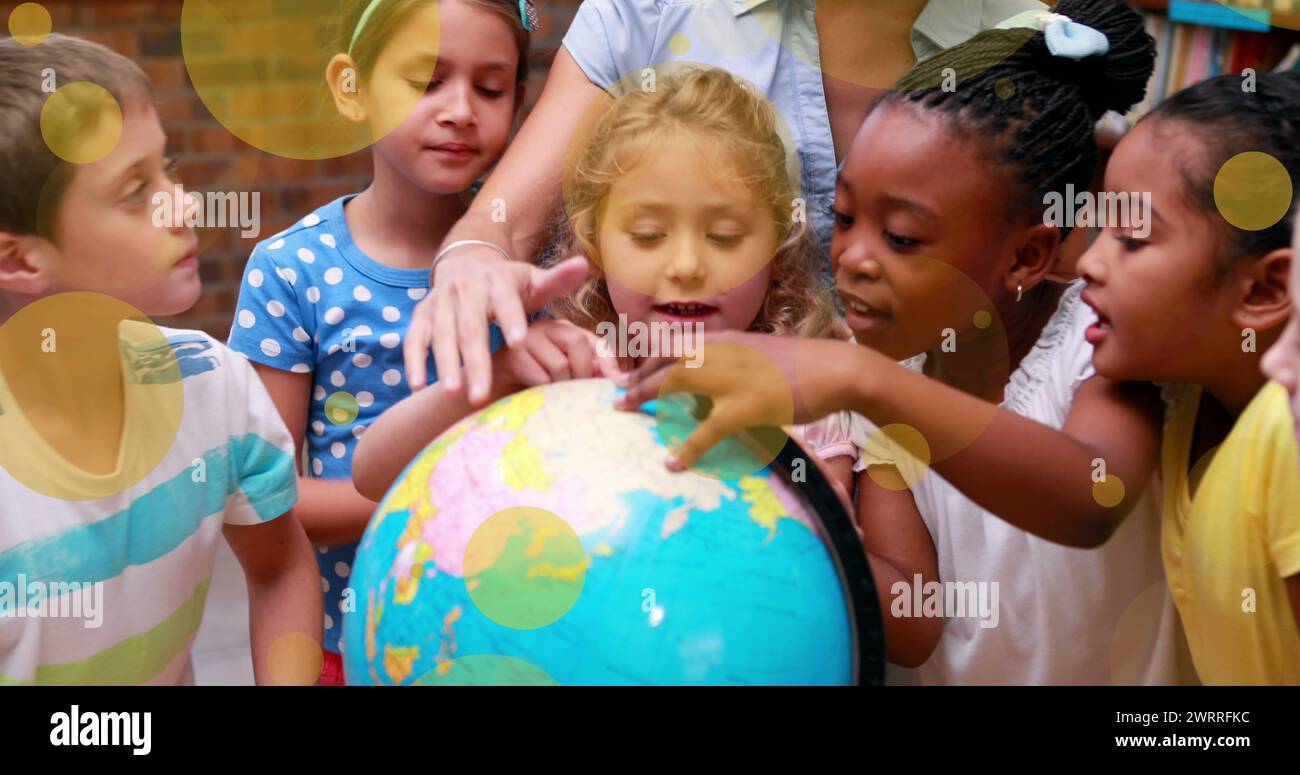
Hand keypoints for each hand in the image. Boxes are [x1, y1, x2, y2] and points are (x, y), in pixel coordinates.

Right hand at [403, 248, 590, 403]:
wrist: (466, 261)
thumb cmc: (508, 284)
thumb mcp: (533, 280)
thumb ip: (557, 281)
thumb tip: (583, 265)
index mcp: (497, 281)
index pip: (505, 301)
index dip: (511, 319)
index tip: (521, 342)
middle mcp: (466, 289)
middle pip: (471, 327)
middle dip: (476, 361)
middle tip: (481, 393)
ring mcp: (441, 301)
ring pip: (442, 334)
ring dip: (445, 364)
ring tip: (453, 393)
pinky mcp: (422, 313)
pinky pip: (416, 337)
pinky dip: (415, 360)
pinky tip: (418, 385)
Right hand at [493, 319, 621, 390]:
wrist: (488, 393)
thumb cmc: (532, 386)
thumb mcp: (565, 378)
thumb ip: (588, 371)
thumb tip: (616, 378)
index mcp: (564, 331)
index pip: (596, 341)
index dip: (609, 362)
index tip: (616, 383)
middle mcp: (546, 326)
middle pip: (577, 344)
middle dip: (582, 373)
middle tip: (574, 392)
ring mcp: (526, 337)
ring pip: (560, 364)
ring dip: (560, 387)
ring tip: (550, 394)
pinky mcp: (511, 355)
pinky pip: (541, 377)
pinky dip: (543, 391)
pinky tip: (534, 394)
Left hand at [615, 331, 860, 469]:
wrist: (837, 369)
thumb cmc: (802, 367)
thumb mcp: (759, 357)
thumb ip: (730, 368)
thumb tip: (706, 395)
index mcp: (726, 339)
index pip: (676, 342)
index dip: (647, 357)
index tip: (628, 370)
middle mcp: (722, 351)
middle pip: (665, 359)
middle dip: (637, 375)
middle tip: (616, 394)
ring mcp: (731, 378)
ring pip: (674, 383)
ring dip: (644, 396)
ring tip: (623, 410)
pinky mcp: (744, 407)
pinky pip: (706, 431)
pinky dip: (686, 449)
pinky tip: (671, 463)